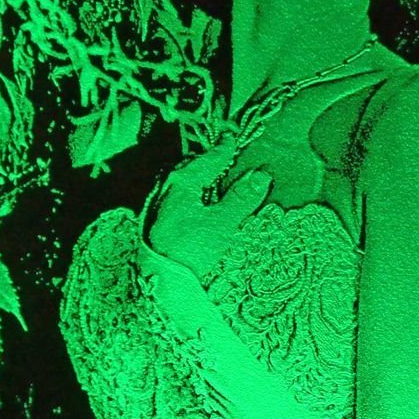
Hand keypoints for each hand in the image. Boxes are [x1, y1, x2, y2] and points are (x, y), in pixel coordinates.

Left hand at [143, 145, 272, 283]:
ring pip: (179, 182)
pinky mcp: (156, 222)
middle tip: (221, 155)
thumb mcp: (221, 222)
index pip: (208, 159)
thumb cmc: (191, 248)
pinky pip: (175, 196)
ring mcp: (158, 205)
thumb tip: (261, 174)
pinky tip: (194, 203)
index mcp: (182, 182)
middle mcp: (167, 188)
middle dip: (205, 160)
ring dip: (196, 177)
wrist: (159, 280)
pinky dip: (189, 193)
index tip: (232, 138)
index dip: (223, 149)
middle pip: (189, 167)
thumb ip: (240, 197)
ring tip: (209, 177)